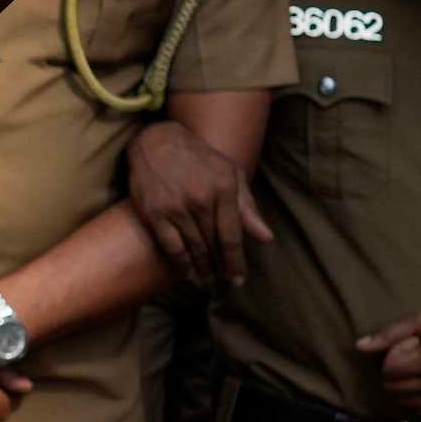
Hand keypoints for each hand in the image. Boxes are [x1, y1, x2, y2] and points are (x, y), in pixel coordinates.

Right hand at [126, 116, 270, 293]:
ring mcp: (176, 207)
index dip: (236, 262)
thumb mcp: (230, 174)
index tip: (239, 278)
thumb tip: (266, 238)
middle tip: (223, 279)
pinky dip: (181, 262)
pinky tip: (187, 269)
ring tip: (207, 275)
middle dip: (220, 266)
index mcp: (224, 188)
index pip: (232, 236)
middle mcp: (201, 199)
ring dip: (202, 267)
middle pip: (214, 246)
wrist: (157, 142)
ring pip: (194, 249)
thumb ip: (248, 207)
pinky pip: (171, 247)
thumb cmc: (199, 159)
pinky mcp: (155, 213)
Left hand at [360, 306, 420, 421]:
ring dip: (404, 387)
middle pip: (392, 389)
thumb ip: (390, 334)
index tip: (409, 346)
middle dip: (395, 372)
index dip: (392, 355)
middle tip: (412, 357)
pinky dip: (418, 400)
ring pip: (404, 403)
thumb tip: (360, 346)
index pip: (387, 369)